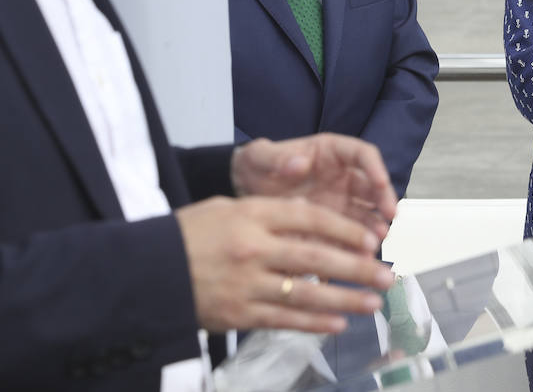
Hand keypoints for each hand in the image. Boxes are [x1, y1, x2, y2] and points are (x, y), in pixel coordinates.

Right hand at [176, 195, 394, 333]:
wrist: (145, 272)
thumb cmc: (188, 234)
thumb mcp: (226, 207)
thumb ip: (269, 213)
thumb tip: (311, 218)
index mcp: (252, 215)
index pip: (311, 219)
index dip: (345, 230)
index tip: (371, 239)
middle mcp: (254, 248)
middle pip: (317, 257)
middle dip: (357, 268)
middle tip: (386, 275)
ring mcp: (247, 284)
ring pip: (306, 293)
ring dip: (344, 300)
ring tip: (372, 303)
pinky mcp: (239, 314)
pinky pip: (284, 320)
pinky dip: (313, 324)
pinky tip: (337, 324)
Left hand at [231, 135, 397, 238]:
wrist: (245, 191)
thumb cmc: (257, 165)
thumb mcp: (260, 157)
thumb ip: (277, 157)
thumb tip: (299, 163)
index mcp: (331, 152)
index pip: (362, 154)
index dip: (375, 167)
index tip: (382, 182)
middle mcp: (342, 177)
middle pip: (372, 186)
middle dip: (383, 200)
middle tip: (389, 217)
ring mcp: (339, 203)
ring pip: (365, 214)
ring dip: (374, 226)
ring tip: (376, 242)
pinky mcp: (332, 226)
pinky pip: (348, 237)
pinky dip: (355, 247)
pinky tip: (357, 260)